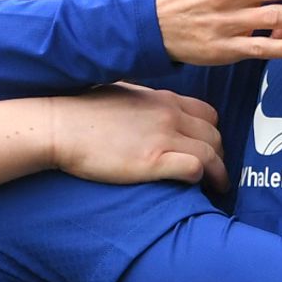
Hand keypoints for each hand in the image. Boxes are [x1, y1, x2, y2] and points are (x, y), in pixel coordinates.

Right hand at [49, 84, 227, 191]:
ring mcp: (163, 137)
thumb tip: (150, 110)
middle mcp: (170, 115)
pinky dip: (201, 177)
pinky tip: (196, 187)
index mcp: (164, 99)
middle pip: (215, 135)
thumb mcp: (124, 94)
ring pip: (212, 153)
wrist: (62, 126)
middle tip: (216, 173)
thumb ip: (145, 101)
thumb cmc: (84, 112)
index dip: (213, 134)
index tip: (210, 149)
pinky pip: (194, 168)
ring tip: (218, 187)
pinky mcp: (153, 161)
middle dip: (220, 156)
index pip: (208, 114)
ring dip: (218, 172)